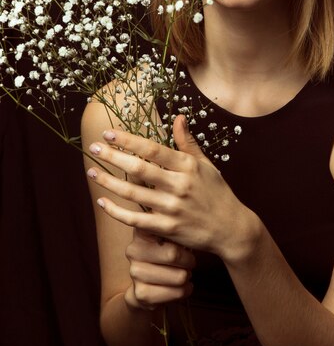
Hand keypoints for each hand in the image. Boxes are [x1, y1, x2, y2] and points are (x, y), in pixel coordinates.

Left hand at [86, 115, 255, 260]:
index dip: (129, 140)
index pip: (152, 149)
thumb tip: (178, 117)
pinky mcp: (167, 228)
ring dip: (108, 181)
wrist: (231, 228)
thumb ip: (187, 142)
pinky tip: (102, 202)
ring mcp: (172, 208)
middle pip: (139, 169)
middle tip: (93, 147)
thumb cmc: (217, 193)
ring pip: (132, 193)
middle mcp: (179, 185)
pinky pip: (135, 219)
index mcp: (188, 166)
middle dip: (113, 156)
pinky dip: (116, 211)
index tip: (109, 133)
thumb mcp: (206, 165)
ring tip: (91, 172)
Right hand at [124, 229, 194, 310]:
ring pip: (179, 276)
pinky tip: (183, 287)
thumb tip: (190, 230)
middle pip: (173, 254)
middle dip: (189, 261)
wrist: (147, 285)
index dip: (182, 239)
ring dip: (187, 277)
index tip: (186, 242)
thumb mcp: (170, 237)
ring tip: (185, 275)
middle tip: (189, 263)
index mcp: (141, 232)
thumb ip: (176, 231)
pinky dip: (185, 291)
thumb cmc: (166, 254)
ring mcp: (135, 272)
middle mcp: (133, 250)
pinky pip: (176, 292)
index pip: (167, 231)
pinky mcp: (141, 293)